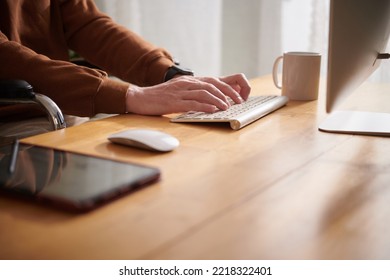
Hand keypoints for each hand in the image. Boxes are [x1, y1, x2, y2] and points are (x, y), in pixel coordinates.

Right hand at [125, 73, 250, 114]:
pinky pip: (192, 103)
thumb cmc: (160, 97)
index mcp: (188, 80)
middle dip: (227, 93)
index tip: (237, 96)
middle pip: (212, 85)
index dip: (227, 87)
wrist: (140, 98)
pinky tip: (213, 110)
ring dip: (218, 100)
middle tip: (237, 102)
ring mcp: (180, 92)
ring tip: (227, 107)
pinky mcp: (174, 101)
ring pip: (204, 93)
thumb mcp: (178, 90)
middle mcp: (186, 83)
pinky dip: (205, 106)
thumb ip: (192, 92)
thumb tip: (208, 99)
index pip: (213, 81)